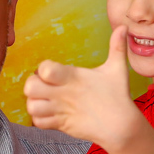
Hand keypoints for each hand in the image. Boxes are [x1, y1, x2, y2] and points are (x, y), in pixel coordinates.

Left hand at [24, 26, 140, 147]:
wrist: (121, 127)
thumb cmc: (118, 95)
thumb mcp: (117, 69)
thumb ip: (116, 46)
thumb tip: (123, 26)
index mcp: (73, 77)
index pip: (45, 70)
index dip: (43, 69)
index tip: (50, 72)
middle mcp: (63, 94)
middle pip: (30, 87)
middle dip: (32, 85)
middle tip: (42, 86)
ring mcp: (61, 111)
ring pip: (31, 106)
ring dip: (34, 102)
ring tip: (43, 100)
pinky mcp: (61, 125)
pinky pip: (38, 123)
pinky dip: (39, 118)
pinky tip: (49, 113)